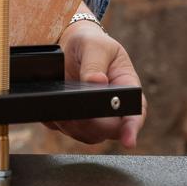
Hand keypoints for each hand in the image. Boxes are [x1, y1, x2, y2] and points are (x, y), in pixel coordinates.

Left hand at [44, 21, 145, 147]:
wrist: (70, 44)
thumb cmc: (91, 43)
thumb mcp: (95, 46)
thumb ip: (95, 64)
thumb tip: (96, 82)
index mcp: (126, 87)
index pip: (135, 112)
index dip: (132, 128)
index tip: (129, 142)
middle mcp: (112, 107)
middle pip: (108, 130)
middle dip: (92, 126)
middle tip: (75, 114)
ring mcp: (94, 116)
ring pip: (87, 134)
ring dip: (72, 126)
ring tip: (61, 109)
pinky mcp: (74, 118)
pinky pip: (65, 129)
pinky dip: (57, 123)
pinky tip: (51, 110)